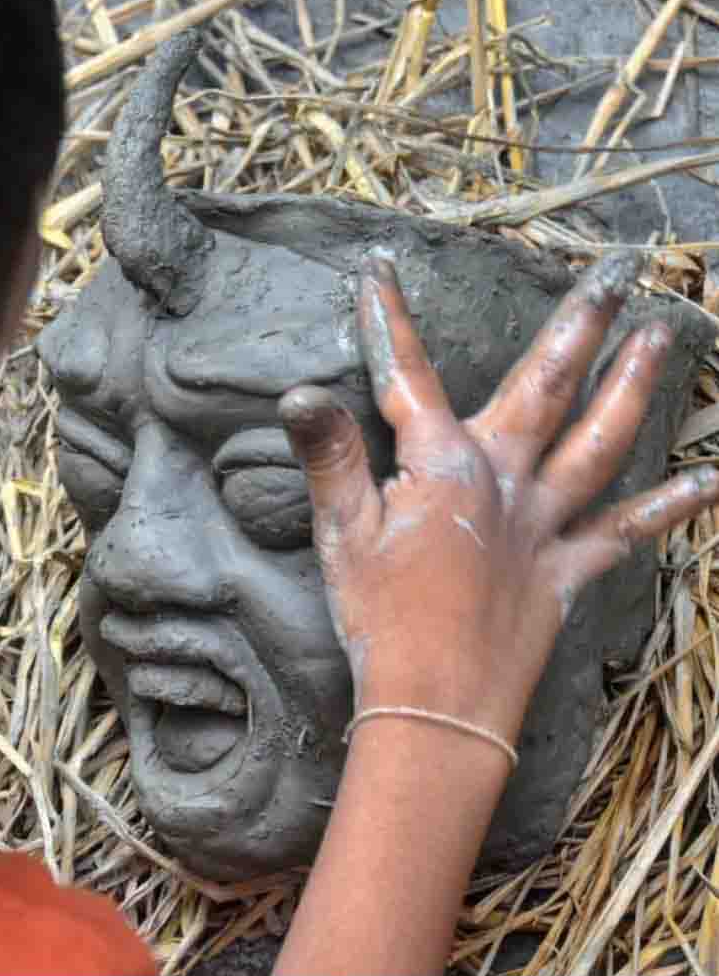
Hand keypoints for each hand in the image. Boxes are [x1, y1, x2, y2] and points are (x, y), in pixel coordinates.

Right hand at [279, 248, 718, 744]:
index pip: (409, 379)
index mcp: (444, 467)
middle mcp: (507, 481)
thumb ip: (330, 458)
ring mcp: (545, 526)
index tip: (378, 270)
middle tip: (619, 271)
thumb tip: (299, 392)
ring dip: (633, 385)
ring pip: (600, 442)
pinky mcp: (567, 573)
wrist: (437, 705)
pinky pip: (626, 532)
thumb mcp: (341, 537)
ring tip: (662, 334)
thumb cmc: (381, 624)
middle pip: (548, 386)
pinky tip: (710, 479)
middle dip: (581, 323)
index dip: (386, 323)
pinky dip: (669, 506)